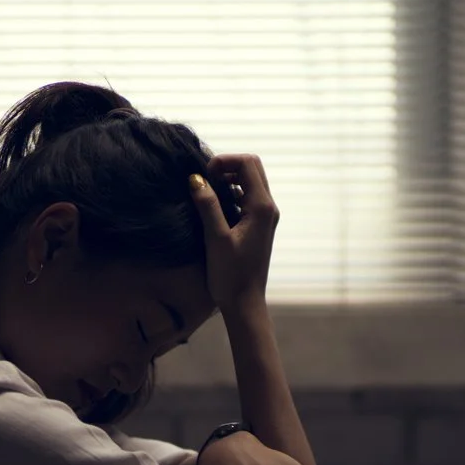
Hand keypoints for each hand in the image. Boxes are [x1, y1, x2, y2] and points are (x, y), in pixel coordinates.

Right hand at [189, 154, 278, 313]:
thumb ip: (208, 206)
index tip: (203, 174)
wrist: (245, 303)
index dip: (225, 161)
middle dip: (228, 166)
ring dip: (229, 179)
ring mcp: (266, 217)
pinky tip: (214, 207)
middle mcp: (269, 208)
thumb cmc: (231, 275)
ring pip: (250, 182)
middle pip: (252, 168)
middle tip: (205, 179)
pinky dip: (232, 193)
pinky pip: (248, 198)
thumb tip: (196, 178)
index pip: (248, 164)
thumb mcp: (216, 239)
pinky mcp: (259, 226)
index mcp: (262, 207)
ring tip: (207, 192)